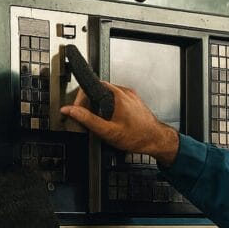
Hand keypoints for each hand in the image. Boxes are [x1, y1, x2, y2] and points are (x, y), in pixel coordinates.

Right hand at [60, 82, 179, 165]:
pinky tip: (112, 121)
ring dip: (100, 107)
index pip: (91, 86)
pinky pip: (117, 101)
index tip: (78, 109)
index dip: (81, 98)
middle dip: (90, 104)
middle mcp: (125, 92)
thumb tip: (70, 110)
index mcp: (118, 95)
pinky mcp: (135, 102)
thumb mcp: (108, 131)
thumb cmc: (138, 137)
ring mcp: (131, 97)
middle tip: (88, 118)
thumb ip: (88, 120)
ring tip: (101, 121)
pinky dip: (111, 109)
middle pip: (99, 91)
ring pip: (108, 96)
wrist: (158, 141)